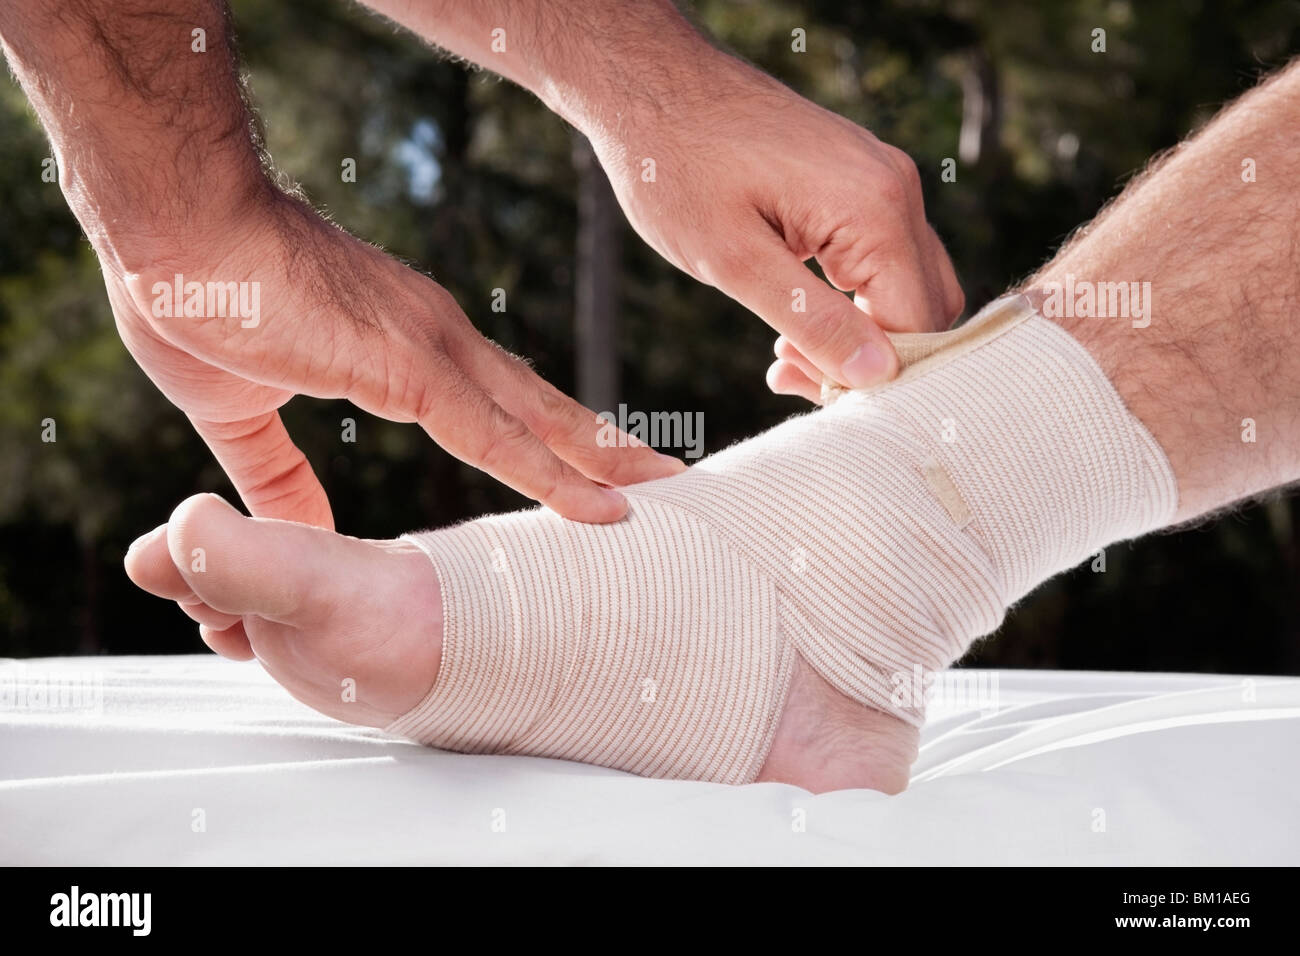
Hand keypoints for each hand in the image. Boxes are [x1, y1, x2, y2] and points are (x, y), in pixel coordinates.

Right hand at [109, 194, 681, 528]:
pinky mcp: (415, 365)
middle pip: (539, 407)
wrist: (170, 233)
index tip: (589, 468)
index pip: (497, 401)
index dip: (547, 436)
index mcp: (406, 346)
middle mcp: (439, 340)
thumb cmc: (197, 301)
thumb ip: (280, 475)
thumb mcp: (243, 412)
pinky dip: (556, 478)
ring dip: (603, 462)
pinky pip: (501, 438)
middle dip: (601, 446)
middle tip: (661, 478)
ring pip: (540, 421)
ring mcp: (435, 349)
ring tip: (662, 494)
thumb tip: (302, 533)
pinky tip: (603, 510)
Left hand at [587, 50, 963, 392]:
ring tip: (784, 354)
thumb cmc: (677, 168)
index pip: (919, 324)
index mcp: (874, 209)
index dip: (874, 376)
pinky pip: (882, 257)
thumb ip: (813, 321)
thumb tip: (878, 376)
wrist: (650, 85)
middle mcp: (896, 190)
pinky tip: (792, 318)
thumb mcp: (735, 261)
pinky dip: (850, 299)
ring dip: (859, 332)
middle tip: (791, 376)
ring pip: (906, 286)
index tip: (805, 390)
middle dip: (871, 358)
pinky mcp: (860, 180)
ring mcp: (882, 180)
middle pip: (926, 308)